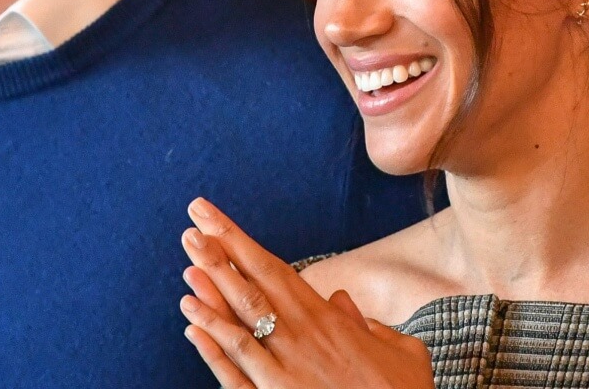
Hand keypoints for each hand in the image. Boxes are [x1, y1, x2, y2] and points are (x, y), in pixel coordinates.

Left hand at [178, 198, 433, 388]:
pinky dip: (214, 344)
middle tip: (192, 224)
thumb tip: (344, 301)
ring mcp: (287, 367)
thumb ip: (368, 324)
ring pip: (242, 320)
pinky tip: (191, 323)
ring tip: (187, 262)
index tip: (215, 220)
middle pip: (254, 285)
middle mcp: (304, 336)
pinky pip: (238, 368)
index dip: (242, 243)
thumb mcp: (401, 351)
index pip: (275, 270)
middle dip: (220, 252)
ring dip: (212, 289)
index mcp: (329, 318)